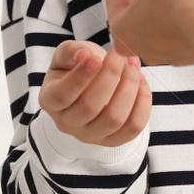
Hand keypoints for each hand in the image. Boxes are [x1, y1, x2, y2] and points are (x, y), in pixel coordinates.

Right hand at [37, 38, 151, 147]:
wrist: (90, 85)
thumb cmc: (75, 67)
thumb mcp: (66, 54)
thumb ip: (71, 52)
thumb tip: (84, 56)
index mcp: (50, 101)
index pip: (62, 95)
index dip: (80, 77)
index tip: (96, 58)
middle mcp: (67, 123)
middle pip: (90, 106)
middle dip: (111, 76)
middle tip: (122, 54)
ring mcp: (90, 136)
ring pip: (114, 119)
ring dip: (129, 87)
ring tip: (133, 64)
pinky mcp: (112, 140)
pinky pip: (133, 128)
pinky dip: (142, 103)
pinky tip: (141, 81)